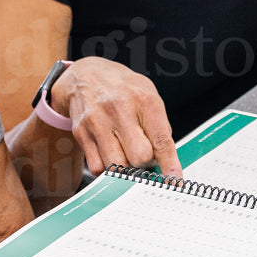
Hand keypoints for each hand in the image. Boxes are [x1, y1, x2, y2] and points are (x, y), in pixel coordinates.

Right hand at [49, 57, 181, 176]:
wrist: (85, 76)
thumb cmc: (122, 88)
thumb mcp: (149, 95)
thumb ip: (160, 126)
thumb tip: (166, 160)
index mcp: (143, 100)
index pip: (161, 140)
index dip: (169, 164)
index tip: (174, 180)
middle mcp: (120, 110)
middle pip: (139, 157)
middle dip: (145, 163)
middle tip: (143, 155)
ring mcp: (98, 122)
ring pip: (117, 166)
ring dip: (126, 168)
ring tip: (126, 154)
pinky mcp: (82, 134)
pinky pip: (97, 167)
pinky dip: (107, 169)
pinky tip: (111, 156)